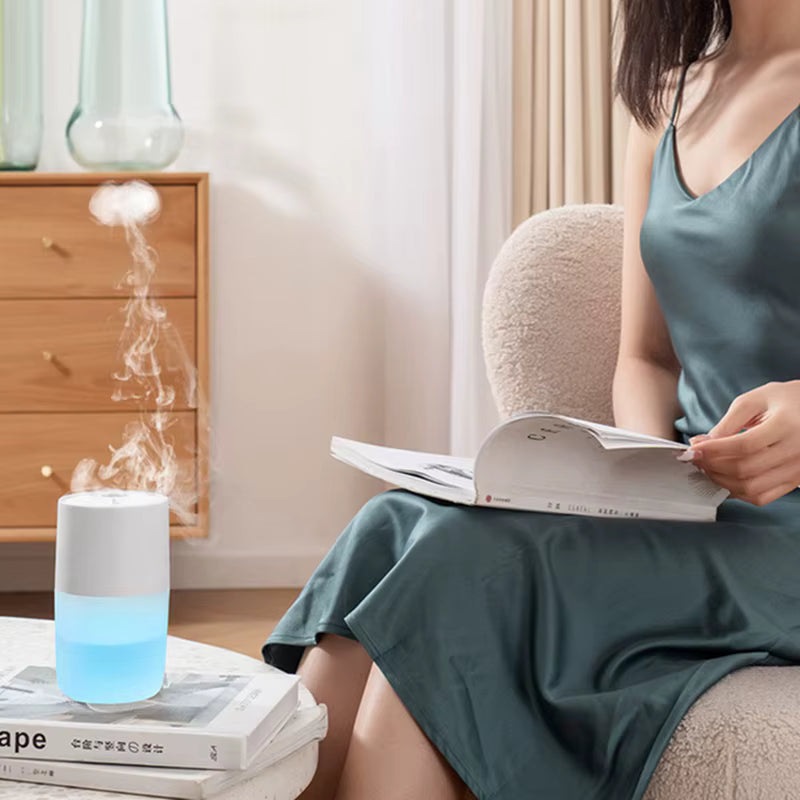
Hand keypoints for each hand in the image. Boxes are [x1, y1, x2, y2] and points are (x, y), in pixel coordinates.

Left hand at [688, 381, 799, 505]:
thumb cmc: (784, 401)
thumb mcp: (754, 401)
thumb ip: (727, 423)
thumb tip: (702, 444)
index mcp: (787, 425)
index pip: (744, 446)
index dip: (714, 450)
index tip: (693, 448)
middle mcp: (797, 451)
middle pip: (746, 470)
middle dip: (713, 466)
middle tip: (697, 458)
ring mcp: (797, 470)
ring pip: (752, 488)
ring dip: (722, 481)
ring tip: (708, 467)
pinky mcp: (794, 482)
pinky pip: (763, 497)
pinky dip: (738, 492)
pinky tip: (725, 478)